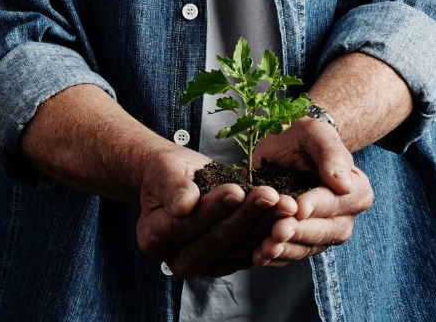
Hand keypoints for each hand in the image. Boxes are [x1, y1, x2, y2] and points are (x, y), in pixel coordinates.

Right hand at [136, 146, 298, 278]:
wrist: (177, 180)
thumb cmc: (167, 172)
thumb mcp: (162, 170)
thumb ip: (171, 187)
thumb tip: (184, 205)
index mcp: (154, 238)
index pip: (189, 226)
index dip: (215, 208)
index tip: (237, 190)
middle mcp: (177, 260)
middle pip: (216, 240)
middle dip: (245, 216)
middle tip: (269, 194)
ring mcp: (203, 266)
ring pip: (237, 248)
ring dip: (262, 225)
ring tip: (281, 201)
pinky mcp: (225, 263)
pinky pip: (249, 251)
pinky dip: (267, 233)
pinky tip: (281, 212)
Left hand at [249, 117, 373, 266]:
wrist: (286, 145)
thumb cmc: (305, 135)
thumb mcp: (317, 133)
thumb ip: (332, 155)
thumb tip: (345, 185)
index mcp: (356, 191)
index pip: (336, 202)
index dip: (316, 206)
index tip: (297, 208)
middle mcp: (344, 217)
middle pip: (324, 231)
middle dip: (299, 232)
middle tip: (277, 231)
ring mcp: (322, 232)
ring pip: (307, 247)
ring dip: (285, 250)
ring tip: (264, 248)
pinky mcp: (301, 241)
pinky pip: (290, 254)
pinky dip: (275, 257)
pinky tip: (258, 255)